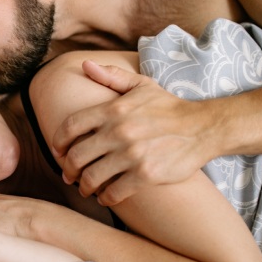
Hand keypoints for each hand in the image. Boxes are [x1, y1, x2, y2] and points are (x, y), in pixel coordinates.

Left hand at [53, 61, 216, 205]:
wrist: (203, 128)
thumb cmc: (168, 107)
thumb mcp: (141, 85)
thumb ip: (111, 76)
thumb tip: (84, 64)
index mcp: (113, 109)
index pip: (71, 126)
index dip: (58, 141)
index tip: (57, 150)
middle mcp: (119, 132)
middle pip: (77, 156)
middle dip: (68, 168)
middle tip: (69, 175)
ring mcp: (132, 155)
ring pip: (92, 177)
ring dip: (84, 186)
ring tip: (86, 188)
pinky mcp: (146, 175)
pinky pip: (115, 192)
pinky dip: (105, 198)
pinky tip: (105, 197)